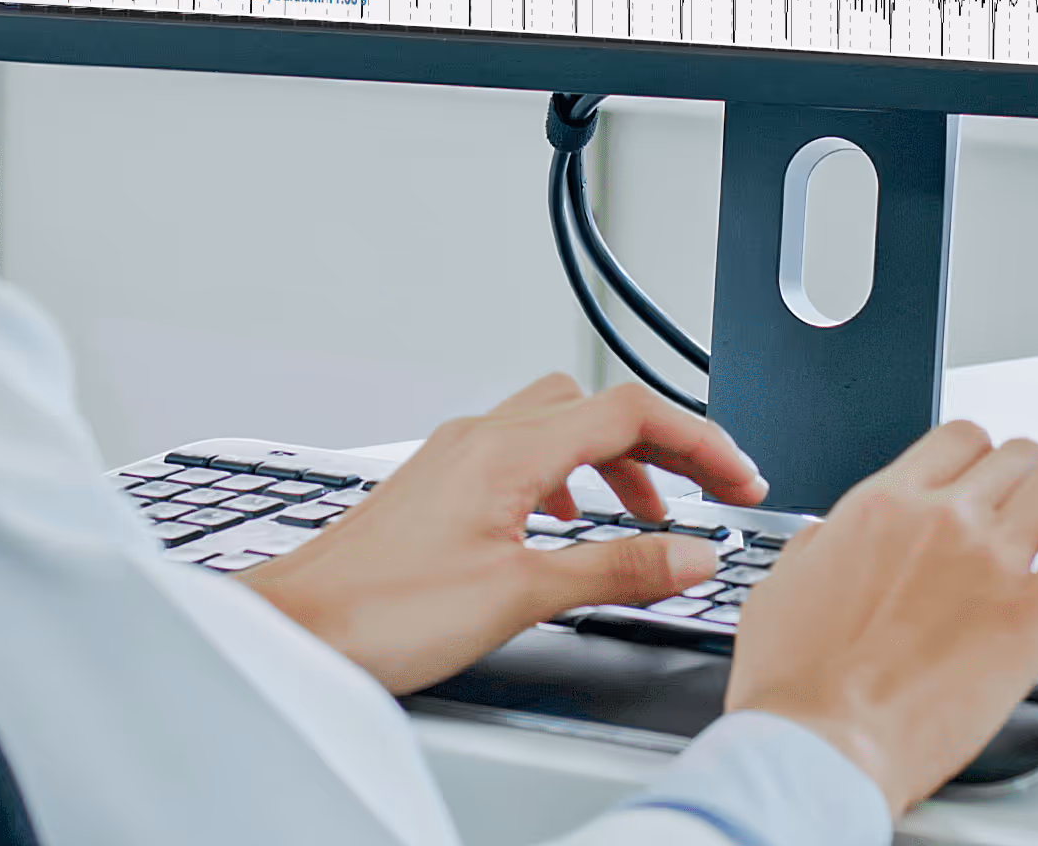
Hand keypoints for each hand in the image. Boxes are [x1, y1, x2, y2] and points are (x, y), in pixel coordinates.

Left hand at [237, 374, 761, 693]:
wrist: (296, 628)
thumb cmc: (380, 612)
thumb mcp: (520, 596)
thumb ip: (615, 571)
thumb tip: (692, 555)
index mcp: (506, 451)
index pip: (629, 413)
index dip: (699, 440)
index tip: (742, 478)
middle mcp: (478, 438)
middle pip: (598, 409)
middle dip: (665, 444)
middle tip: (714, 489)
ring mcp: (453, 458)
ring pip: (557, 427)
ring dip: (616, 460)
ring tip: (652, 513)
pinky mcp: (436, 486)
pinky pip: (520, 455)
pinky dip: (566, 477)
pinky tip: (567, 523)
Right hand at [722, 420, 1037, 812]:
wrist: (821, 744)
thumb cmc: (796, 684)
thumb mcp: (783, 588)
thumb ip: (817, 550)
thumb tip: (827, 540)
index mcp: (881, 506)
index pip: (962, 438)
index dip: (988, 459)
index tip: (995, 486)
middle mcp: (941, 518)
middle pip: (1021, 453)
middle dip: (1036, 479)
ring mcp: (991, 559)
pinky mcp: (1033, 613)